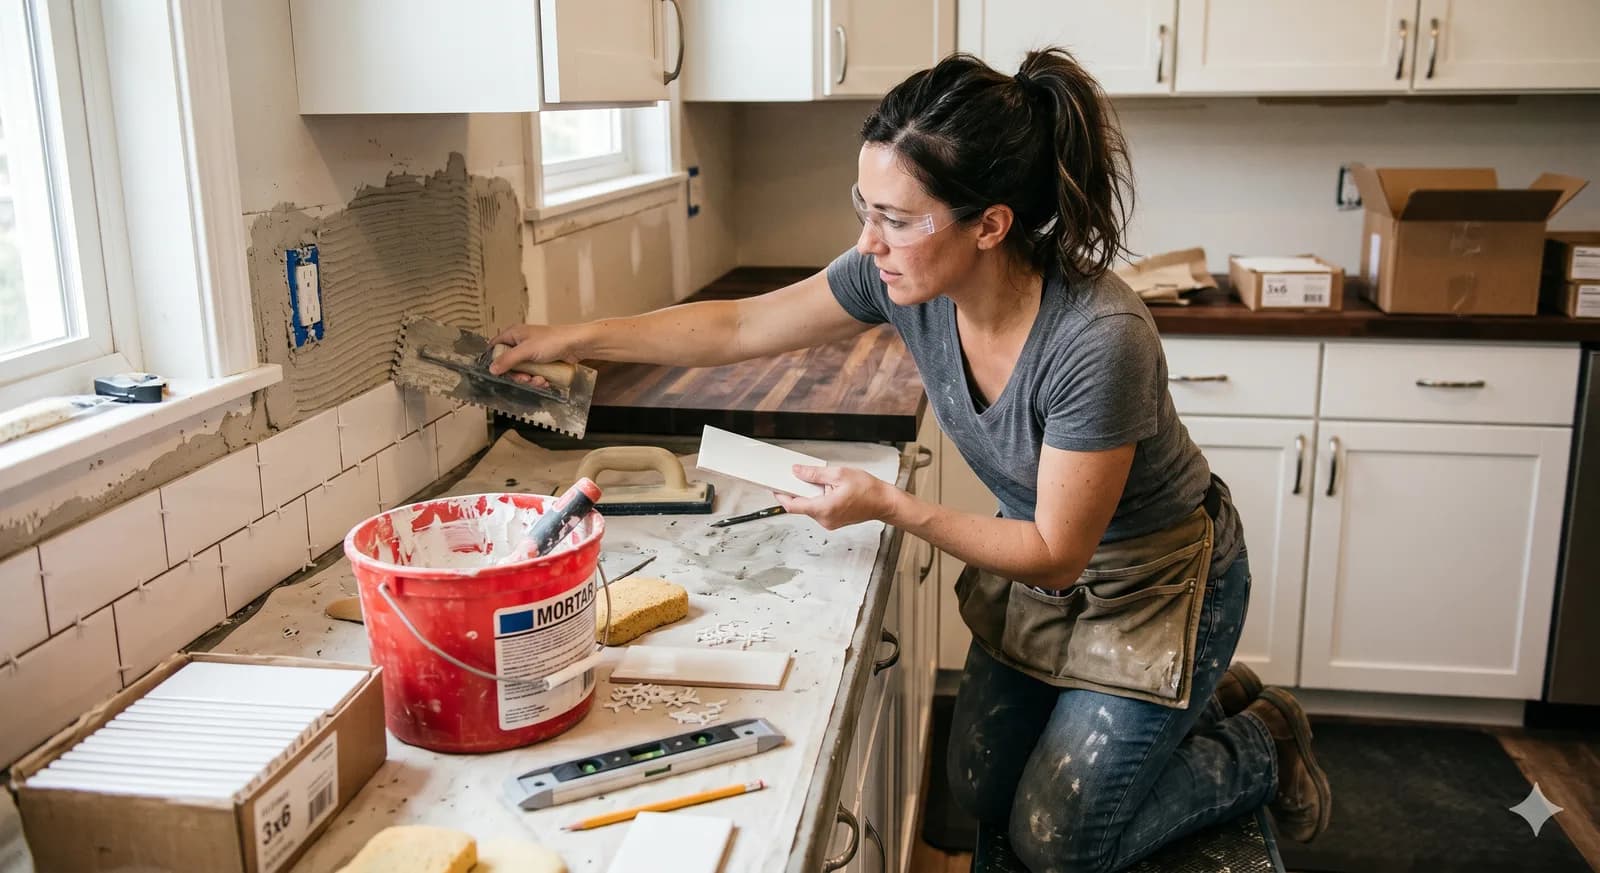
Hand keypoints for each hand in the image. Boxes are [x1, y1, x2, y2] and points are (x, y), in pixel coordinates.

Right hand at [487, 324, 587, 384]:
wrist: (577, 345)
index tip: (499, 371)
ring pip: (522, 371)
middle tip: (525, 378)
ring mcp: (531, 353)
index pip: (495, 346)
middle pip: (509, 364)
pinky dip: (538, 379)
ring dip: (530, 379)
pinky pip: (533, 374)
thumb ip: (508, 360)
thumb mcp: (526, 351)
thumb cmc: (554, 340)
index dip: (494, 359)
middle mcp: (521, 343)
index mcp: (514, 334)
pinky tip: (545, 381)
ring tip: (539, 380)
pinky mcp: (541, 362)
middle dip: (517, 375)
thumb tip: (492, 369)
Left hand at [775, 465, 896, 530]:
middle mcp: (824, 519)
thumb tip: (797, 471)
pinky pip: (819, 509)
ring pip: (810, 507)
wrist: (884, 502)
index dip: (780, 496)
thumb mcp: (838, 474)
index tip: (774, 487)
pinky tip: (829, 490)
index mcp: (823, 508)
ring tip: (824, 483)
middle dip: (798, 491)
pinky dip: (819, 499)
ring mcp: (829, 523)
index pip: (792, 506)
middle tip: (799, 477)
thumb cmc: (867, 489)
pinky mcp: (833, 521)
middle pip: (801, 506)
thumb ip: (814, 474)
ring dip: (811, 494)